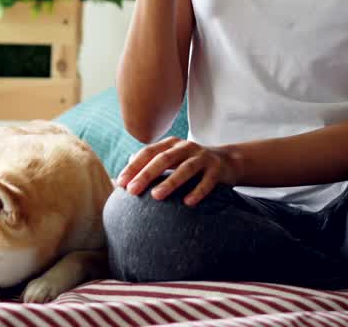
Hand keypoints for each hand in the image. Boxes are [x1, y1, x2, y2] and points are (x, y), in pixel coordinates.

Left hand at [116, 137, 238, 206]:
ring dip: (170, 182)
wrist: (226, 162)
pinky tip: (188, 203)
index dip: (134, 167)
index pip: (148, 153)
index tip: (121, 183)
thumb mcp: (170, 159)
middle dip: (146, 174)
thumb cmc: (190, 163)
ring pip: (185, 169)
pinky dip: (197, 191)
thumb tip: (123, 174)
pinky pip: (207, 181)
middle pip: (163, 159)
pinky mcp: (217, 170)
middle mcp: (186, 147)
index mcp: (171, 144)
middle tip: (132, 190)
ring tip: (156, 196)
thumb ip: (148, 163)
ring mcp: (203, 157)